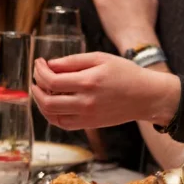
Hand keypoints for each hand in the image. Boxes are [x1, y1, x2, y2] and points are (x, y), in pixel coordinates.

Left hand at [31, 52, 179, 129]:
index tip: (39, 63)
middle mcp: (86, 102)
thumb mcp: (101, 58)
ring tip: (41, 88)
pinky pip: (61, 123)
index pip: (51, 81)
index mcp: (89, 82)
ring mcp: (87, 116)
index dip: (40, 71)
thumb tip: (50, 65)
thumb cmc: (126, 74)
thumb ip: (73, 61)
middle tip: (37, 76)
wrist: (147, 97)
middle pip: (47, 100)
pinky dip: (50, 114)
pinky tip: (51, 102)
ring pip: (51, 114)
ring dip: (40, 101)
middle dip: (36, 86)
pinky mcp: (89, 125)